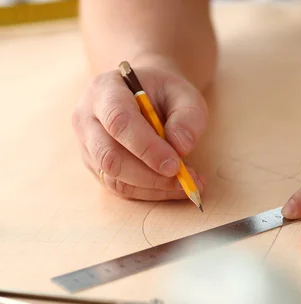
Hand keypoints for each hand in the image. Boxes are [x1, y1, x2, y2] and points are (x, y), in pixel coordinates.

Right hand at [72, 60, 207, 200]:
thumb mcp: (185, 94)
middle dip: (150, 175)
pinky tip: (174, 186)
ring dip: (154, 187)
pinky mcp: (97, 167)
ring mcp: (88, 146)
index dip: (146, 147)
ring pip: (113, 177)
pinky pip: (120, 187)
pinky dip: (151, 192)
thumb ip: (188, 117)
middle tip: (185, 179)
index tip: (175, 164)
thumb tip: (181, 148)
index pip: (118, 121)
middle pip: (109, 156)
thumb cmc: (165, 93)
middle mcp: (87, 118)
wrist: (147, 95)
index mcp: (105, 89)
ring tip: (188, 184)